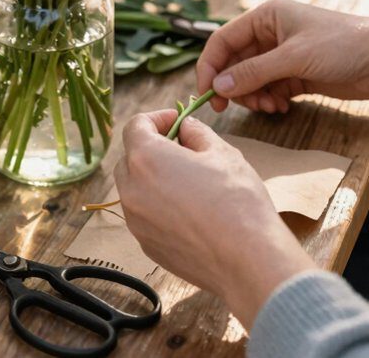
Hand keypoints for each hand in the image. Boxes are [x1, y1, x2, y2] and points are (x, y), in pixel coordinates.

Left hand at [115, 111, 314, 328]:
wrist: (248, 260)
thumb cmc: (236, 200)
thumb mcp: (221, 152)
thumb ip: (196, 133)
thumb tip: (185, 129)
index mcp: (146, 159)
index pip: (135, 125)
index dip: (157, 118)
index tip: (177, 121)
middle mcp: (132, 190)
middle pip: (130, 157)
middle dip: (152, 148)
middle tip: (183, 149)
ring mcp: (136, 222)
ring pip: (135, 188)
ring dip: (154, 178)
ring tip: (189, 182)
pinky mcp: (147, 246)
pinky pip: (145, 216)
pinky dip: (159, 207)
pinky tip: (190, 212)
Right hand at [196, 0, 368, 114]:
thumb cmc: (342, 45)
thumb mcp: (294, 58)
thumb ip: (254, 72)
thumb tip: (218, 87)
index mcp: (265, 16)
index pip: (223, 40)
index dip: (210, 66)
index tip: (206, 93)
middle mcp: (270, 33)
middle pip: (235, 62)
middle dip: (235, 86)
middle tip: (238, 107)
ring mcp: (282, 55)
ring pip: (250, 79)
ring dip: (254, 96)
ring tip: (270, 106)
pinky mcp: (295, 74)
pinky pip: (268, 88)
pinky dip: (269, 100)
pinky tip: (282, 106)